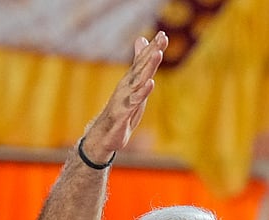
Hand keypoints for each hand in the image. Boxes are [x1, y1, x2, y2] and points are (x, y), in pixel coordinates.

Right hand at [81, 31, 168, 160]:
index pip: (143, 61)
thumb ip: (139, 67)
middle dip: (152, 51)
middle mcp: (127, 86)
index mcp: (131, 81)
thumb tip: (140, 43)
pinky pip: (134, 101)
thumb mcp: (134, 89)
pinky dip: (142, 92)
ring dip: (148, 67)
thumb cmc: (122, 110)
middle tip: (161, 37)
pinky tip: (150, 83)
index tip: (163, 34)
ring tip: (157, 54)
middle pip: (142, 66)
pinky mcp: (123, 112)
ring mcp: (124, 98)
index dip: (153, 48)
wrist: (105, 135)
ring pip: (138, 80)